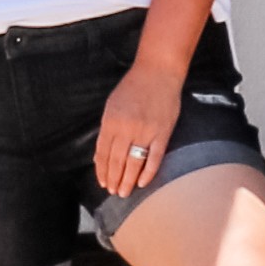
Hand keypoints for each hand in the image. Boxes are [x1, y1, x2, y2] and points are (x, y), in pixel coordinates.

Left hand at [93, 55, 181, 198]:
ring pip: (134, 163)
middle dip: (113, 179)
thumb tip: (102, 154)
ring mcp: (146, 132)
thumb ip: (107, 129)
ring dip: (128, 180)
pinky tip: (142, 183)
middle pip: (117, 161)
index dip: (102, 170)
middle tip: (113, 192)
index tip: (102, 182)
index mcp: (111, 121)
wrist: (158, 72)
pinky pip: (154, 158)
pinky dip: (148, 173)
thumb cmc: (133, 87)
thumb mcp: (112, 105)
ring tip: (124, 192)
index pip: (103, 153)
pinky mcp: (163, 133)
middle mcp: (126, 129)